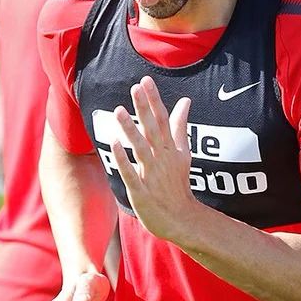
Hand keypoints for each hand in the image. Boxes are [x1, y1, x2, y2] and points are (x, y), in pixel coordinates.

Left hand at [110, 76, 198, 241]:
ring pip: (141, 148)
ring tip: (119, 111)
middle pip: (153, 129)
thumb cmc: (178, 184)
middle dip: (144, 109)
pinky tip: (115, 144)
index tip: (145, 81)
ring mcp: (152, 175)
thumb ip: (180, 127)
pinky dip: (124, 160)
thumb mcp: (183, 153)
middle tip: (136, 88)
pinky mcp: (142, 191)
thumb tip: (185, 101)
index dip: (154, 100)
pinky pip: (132, 173)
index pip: (162, 120)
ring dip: (131, 130)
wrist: (182, 219)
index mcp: (171, 148)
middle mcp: (162, 158)